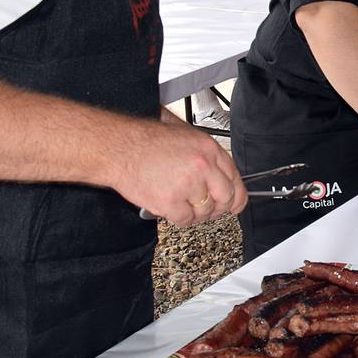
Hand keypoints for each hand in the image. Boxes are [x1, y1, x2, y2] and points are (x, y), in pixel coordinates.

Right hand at [112, 117, 248, 225]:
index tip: (236, 204)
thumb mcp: (186, 137)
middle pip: (225, 198)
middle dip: (219, 207)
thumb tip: (221, 177)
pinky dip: (179, 217)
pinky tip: (171, 207)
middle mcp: (202, 166)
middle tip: (208, 209)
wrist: (120, 148)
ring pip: (205, 211)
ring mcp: (187, 185)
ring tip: (182, 203)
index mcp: (208, 149)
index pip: (235, 178)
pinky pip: (186, 220)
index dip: (237, 195)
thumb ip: (206, 156)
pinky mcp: (170, 201)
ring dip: (196, 213)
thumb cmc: (148, 142)